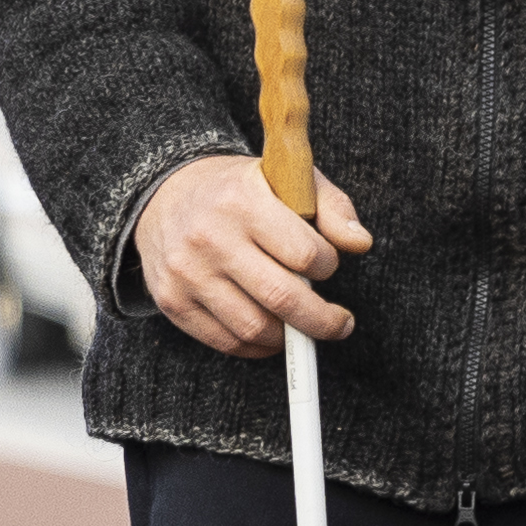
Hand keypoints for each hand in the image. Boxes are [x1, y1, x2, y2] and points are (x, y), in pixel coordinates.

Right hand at [138, 152, 371, 355]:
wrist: (164, 195)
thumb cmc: (241, 190)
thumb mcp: (288, 178)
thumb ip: (332, 207)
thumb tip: (361, 244)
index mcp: (242, 200)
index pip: (306, 254)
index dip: (329, 266)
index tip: (328, 266)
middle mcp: (210, 237)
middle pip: (282, 297)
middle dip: (323, 320)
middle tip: (340, 324)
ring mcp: (186, 272)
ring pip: (255, 327)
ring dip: (290, 336)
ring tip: (303, 325)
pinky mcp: (171, 301)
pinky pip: (225, 341)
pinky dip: (257, 347)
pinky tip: (273, 333)